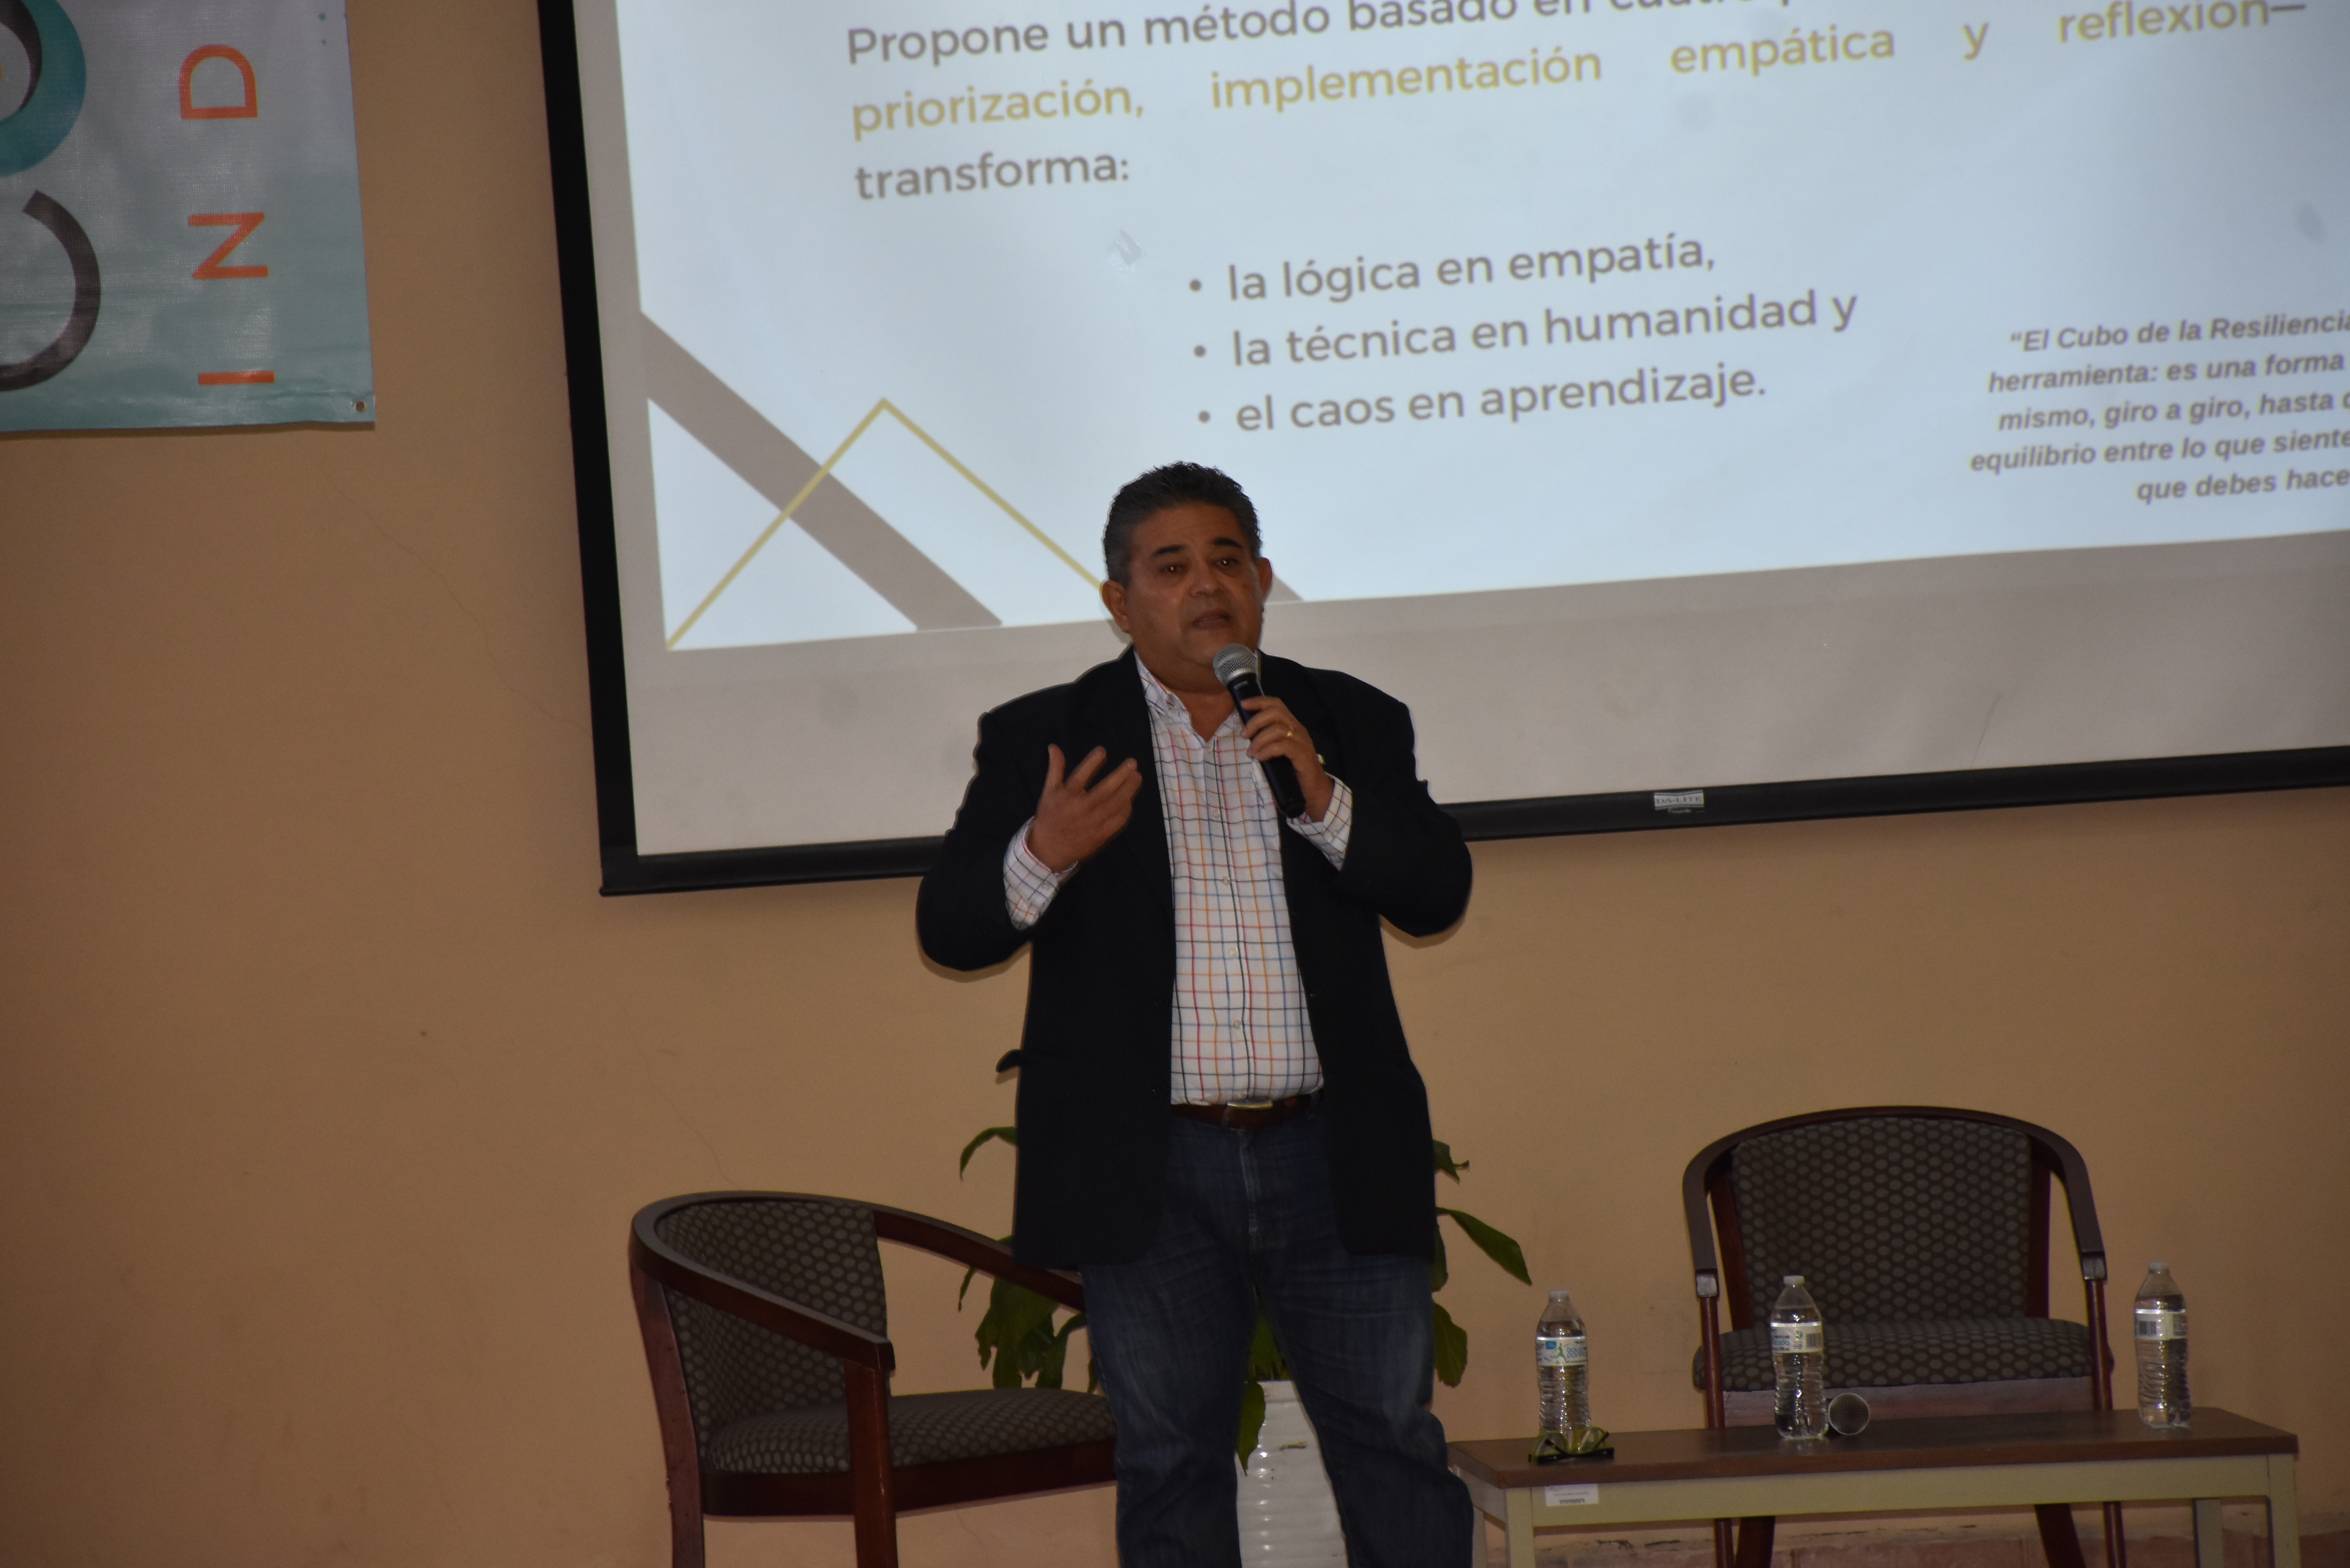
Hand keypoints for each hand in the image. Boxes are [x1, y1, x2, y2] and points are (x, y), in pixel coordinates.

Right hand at [1025, 744, 1141, 871]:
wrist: (1050, 848)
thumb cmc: (1050, 816)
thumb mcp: (1049, 791)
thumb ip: (1055, 768)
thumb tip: (1054, 746)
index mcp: (1067, 796)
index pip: (1081, 775)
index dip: (1092, 762)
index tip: (1102, 750)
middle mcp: (1081, 809)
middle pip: (1105, 790)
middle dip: (1121, 775)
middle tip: (1132, 763)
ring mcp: (1093, 823)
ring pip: (1115, 805)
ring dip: (1129, 790)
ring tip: (1137, 777)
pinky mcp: (1101, 834)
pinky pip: (1118, 821)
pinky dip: (1126, 810)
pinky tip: (1130, 799)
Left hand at [1240, 697, 1333, 821]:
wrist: (1314, 790)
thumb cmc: (1293, 771)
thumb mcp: (1277, 751)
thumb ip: (1266, 740)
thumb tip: (1246, 733)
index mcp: (1292, 726)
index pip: (1277, 705)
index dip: (1259, 701)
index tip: (1243, 704)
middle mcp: (1298, 730)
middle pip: (1275, 713)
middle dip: (1256, 721)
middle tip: (1244, 735)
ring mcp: (1302, 742)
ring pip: (1278, 729)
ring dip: (1259, 739)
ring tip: (1251, 753)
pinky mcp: (1303, 755)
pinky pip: (1283, 746)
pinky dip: (1268, 750)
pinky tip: (1260, 758)